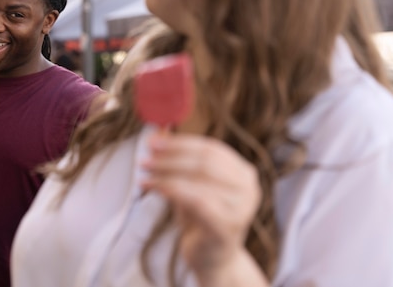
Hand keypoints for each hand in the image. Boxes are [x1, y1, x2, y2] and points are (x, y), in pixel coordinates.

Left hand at [140, 132, 265, 285]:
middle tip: (145, 158)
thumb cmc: (201, 219)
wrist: (213, 259)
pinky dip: (170, 190)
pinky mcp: (227, 226)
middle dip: (170, 157)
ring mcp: (241, 208)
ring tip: (144, 175)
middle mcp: (248, 187)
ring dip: (165, 174)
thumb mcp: (191, 185)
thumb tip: (158, 133)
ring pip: (197, 180)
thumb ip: (180, 160)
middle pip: (204, 162)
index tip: (153, 141)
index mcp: (243, 172)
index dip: (180, 142)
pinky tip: (153, 188)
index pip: (210, 148)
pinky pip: (195, 200)